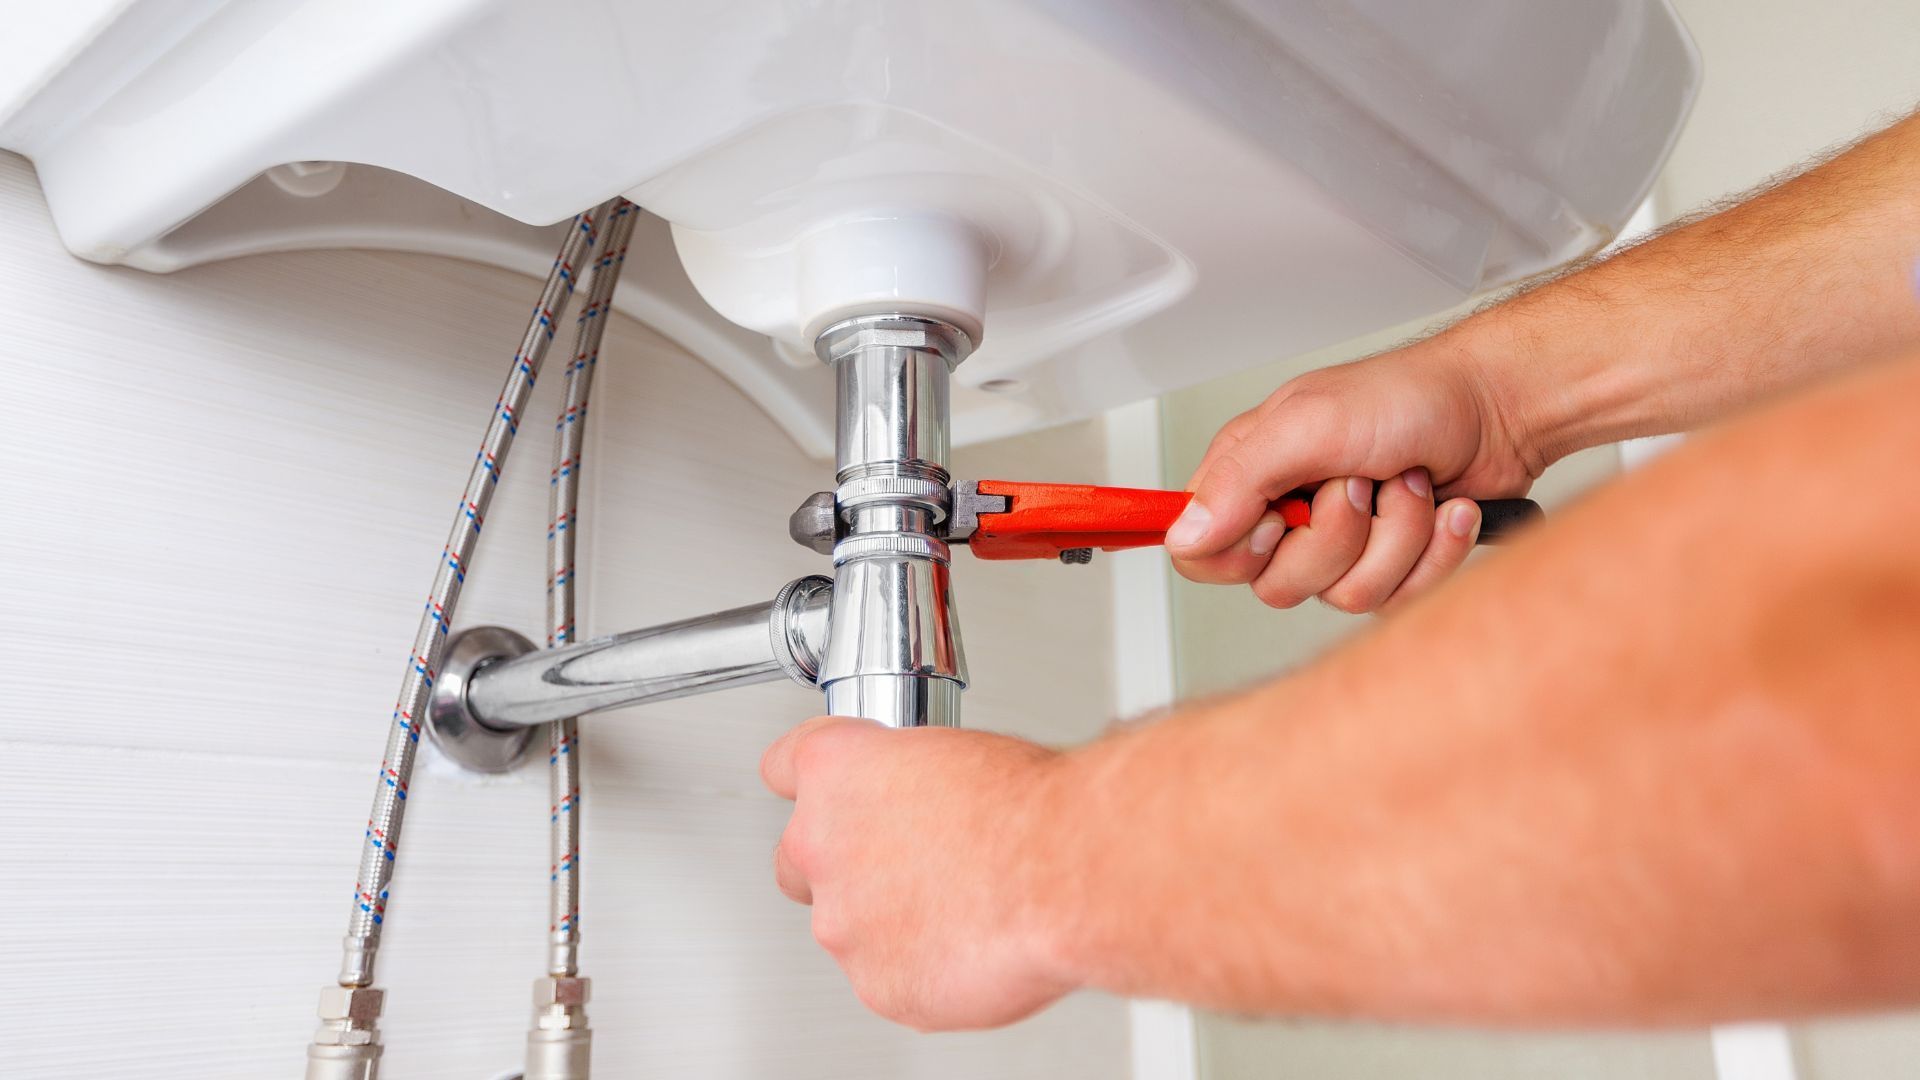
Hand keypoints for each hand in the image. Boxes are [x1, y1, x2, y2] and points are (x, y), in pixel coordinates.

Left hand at [760, 717, 1076, 1030]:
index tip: (832, 793)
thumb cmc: (1028, 807)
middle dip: (840, 864)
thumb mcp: (959, 752)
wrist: (1064, 872)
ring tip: (962, 906)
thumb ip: (910, 781)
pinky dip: (922, 967)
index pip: (784, 767)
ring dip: (888, 919)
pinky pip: (888, 977)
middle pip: (797, 859)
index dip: (816, 783)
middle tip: (904, 863)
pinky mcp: (878, 984)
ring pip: (846, 926)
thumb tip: (919, 799)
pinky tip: (971, 943)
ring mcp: (843, 923)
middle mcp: (820, 845)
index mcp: (835, 770)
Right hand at [1166, 341, 1536, 611]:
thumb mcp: (1309, 423)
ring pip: (1344, 597)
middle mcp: (1289, 512)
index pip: (1200, 553)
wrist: (1499, 409)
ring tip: (1409, 485)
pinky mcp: (1390, 565)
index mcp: (1251, 473)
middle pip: (1277, 586)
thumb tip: (1186, 534)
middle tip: (1359, 484)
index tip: (1279, 519)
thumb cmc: (1410, 397)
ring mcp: (1341, 544)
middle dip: (1337, 538)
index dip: (1238, 553)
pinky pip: (1397, 599)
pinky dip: (1433, 551)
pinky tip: (1443, 509)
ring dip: (1395, 538)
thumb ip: (1239, 480)